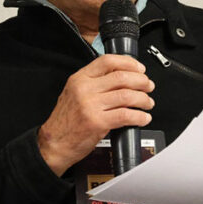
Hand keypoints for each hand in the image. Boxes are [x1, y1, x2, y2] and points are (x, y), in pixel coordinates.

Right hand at [37, 54, 154, 176]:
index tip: (139, 69)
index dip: (129, 63)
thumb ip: (93, 83)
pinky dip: (140, 116)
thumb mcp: (73, 93)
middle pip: (121, 77)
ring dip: (143, 99)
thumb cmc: (65, 121)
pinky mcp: (97, 123)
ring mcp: (91, 106)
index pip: (107, 61)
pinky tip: (143, 118)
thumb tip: (120, 77)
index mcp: (79, 79)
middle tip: (148, 86)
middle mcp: (84, 90)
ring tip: (147, 103)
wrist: (54, 142)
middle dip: (141, 81)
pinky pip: (126, 115)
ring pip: (127, 95)